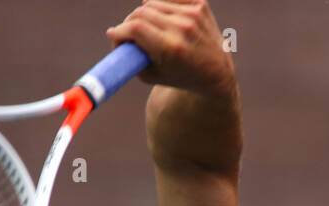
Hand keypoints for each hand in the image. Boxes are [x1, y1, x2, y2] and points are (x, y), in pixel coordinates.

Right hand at [107, 0, 235, 94]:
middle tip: (128, 34)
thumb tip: (113, 33)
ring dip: (143, 15)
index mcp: (173, 49)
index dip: (120, 31)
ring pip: (152, 3)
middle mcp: (184, 29)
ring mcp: (193, 15)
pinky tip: (160, 15)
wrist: (216, 72)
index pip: (135, 28)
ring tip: (147, 29)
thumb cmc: (179, 76)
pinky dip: (159, 4)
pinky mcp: (200, 5)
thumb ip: (130, 56)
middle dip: (128, 23)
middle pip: (141, 14)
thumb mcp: (151, 75)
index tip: (115, 37)